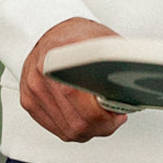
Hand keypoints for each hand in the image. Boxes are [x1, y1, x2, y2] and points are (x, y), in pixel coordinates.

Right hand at [19, 17, 128, 141]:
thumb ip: (116, 64)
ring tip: (102, 117)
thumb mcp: (103, 41)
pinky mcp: (29, 102)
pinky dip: (75, 128)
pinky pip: (58, 130)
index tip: (117, 112)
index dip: (104, 114)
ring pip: (69, 131)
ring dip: (90, 130)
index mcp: (59, 57)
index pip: (81, 99)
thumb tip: (133, 88)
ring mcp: (33, 90)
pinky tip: (84, 116)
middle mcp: (42, 75)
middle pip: (77, 122)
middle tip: (114, 117)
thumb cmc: (77, 36)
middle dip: (102, 126)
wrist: (51, 31)